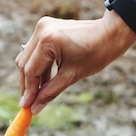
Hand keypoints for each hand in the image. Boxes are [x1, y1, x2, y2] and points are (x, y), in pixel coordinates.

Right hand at [16, 0, 135, 113]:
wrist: (111, 33)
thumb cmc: (96, 53)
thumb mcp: (72, 76)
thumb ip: (50, 92)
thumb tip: (34, 108)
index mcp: (48, 41)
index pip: (31, 71)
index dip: (28, 91)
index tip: (26, 107)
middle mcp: (41, 30)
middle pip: (24, 64)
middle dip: (27, 84)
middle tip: (30, 103)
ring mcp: (43, 27)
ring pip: (27, 57)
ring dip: (33, 76)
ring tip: (39, 94)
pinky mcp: (46, 27)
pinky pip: (35, 50)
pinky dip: (39, 65)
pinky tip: (45, 80)